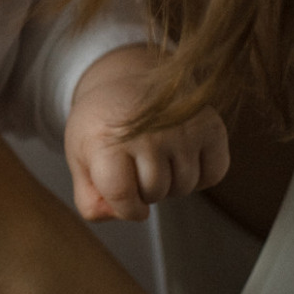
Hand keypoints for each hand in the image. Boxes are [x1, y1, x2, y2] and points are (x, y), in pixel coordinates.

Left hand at [65, 46, 229, 221]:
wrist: (125, 79)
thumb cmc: (102, 126)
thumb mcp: (80, 158)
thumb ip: (90, 199)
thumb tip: (121, 214)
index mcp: (106, 140)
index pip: (122, 197)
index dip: (125, 208)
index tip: (123, 196)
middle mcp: (147, 132)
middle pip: (155, 193)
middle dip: (145, 190)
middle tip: (135, 164)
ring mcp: (182, 128)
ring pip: (184, 187)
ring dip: (171, 183)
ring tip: (155, 157)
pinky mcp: (211, 126)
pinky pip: (213, 175)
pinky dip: (199, 175)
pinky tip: (179, 155)